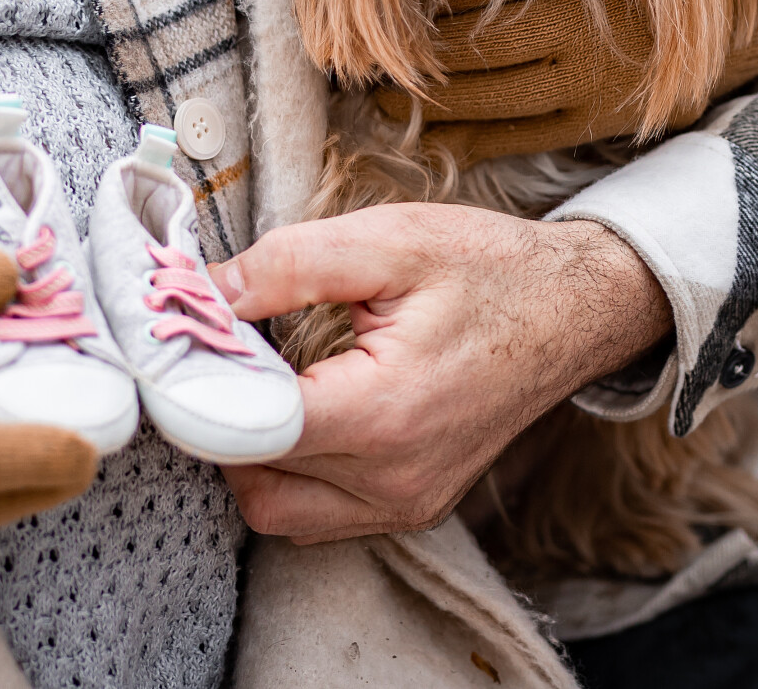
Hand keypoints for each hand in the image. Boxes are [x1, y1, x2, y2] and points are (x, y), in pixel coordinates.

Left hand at [208, 206, 667, 541]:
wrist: (576, 310)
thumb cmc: (487, 269)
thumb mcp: (387, 241)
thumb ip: (286, 265)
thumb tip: (199, 290)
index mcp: (384, 412)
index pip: (248, 430)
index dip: (201, 386)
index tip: (182, 343)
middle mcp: (394, 479)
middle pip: (251, 476)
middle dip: (221, 417)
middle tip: (225, 353)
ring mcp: (406, 504)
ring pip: (275, 510)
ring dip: (251, 454)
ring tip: (268, 380)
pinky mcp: (412, 509)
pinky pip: (316, 516)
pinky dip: (290, 474)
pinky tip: (304, 410)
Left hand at [377, 0, 757, 164]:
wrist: (737, 9)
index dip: (396, 1)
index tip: (353, 2)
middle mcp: (566, 33)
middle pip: (452, 50)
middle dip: (395, 57)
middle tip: (346, 56)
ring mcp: (578, 85)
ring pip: (471, 101)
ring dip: (415, 100)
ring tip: (371, 93)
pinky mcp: (589, 122)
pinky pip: (505, 138)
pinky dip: (458, 135)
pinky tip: (426, 127)